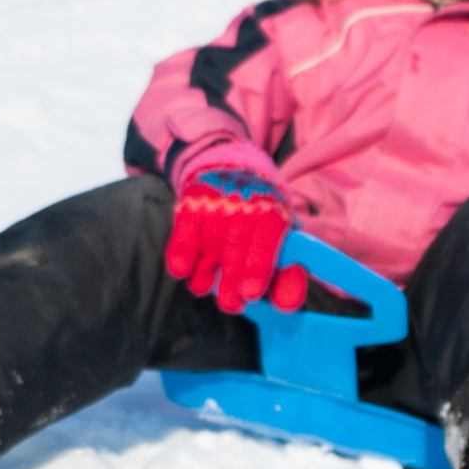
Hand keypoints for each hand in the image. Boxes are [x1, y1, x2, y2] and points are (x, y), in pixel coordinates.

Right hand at [162, 159, 307, 314]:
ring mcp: (217, 205)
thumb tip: (288, 304)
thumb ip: (288, 272)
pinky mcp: (190, 205)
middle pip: (237, 248)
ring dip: (205, 273)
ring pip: (210, 244)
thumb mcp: (281, 236)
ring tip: (204, 289)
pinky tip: (181, 270)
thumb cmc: (262, 216)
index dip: (259, 267)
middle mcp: (246, 206)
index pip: (268, 240)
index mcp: (274, 213)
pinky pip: (184, 232)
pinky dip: (181, 252)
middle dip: (232, 279)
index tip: (251, 292)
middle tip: (231, 304)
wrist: (231, 165)